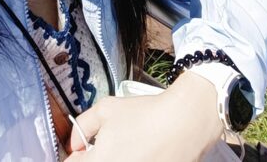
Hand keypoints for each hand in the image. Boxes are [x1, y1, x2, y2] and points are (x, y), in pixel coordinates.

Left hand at [68, 72, 226, 160]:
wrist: (190, 119)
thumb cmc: (148, 112)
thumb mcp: (106, 109)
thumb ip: (82, 126)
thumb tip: (76, 143)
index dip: (79, 156)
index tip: (85, 150)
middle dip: (99, 157)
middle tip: (111, 147)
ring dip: (121, 159)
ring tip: (133, 149)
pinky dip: (141, 159)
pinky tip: (148, 152)